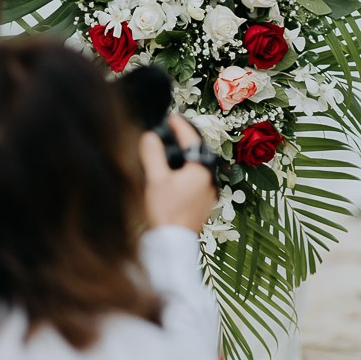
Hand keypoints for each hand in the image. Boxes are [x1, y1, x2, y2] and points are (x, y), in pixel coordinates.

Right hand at [140, 116, 218, 233]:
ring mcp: (210, 191)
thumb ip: (153, 155)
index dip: (180, 127)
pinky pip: (199, 179)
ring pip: (200, 166)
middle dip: (186, 140)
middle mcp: (211, 179)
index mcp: (202, 170)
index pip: (192, 140)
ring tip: (174, 148)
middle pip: (199, 152)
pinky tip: (177, 173)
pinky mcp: (206, 202)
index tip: (172, 117)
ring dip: (188, 156)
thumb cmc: (165, 211)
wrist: (172, 242)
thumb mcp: (155, 180)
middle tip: (174, 130)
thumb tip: (150, 135)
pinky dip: (189, 171)